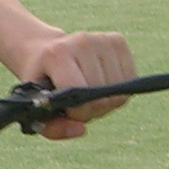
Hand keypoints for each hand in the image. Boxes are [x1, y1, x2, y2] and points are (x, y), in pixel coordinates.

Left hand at [12, 29, 137, 140]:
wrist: (43, 51)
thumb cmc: (42, 85)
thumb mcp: (37, 109)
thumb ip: (55, 128)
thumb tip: (82, 130)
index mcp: (56, 54)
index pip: (80, 90)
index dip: (78, 111)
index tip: (69, 111)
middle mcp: (81, 42)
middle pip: (102, 92)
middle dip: (92, 108)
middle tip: (78, 103)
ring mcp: (101, 39)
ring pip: (118, 89)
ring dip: (106, 101)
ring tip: (89, 93)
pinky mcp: (117, 40)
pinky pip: (130, 78)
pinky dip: (118, 89)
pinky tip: (102, 83)